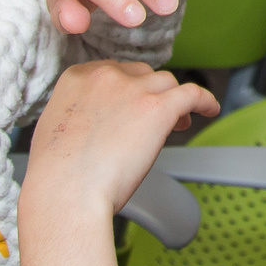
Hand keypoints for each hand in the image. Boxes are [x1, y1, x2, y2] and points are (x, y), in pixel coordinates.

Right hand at [23, 58, 219, 225]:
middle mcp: (105, 75)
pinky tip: (209, 109)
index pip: (114, 72)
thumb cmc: (56, 177)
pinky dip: (204, 100)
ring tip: (179, 123)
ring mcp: (133, 89)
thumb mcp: (57, 129)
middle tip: (154, 120)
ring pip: (166, 83)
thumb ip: (80, 116)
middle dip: (150, 94)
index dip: (128, 90)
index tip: (134, 106)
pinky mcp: (158, 107)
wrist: (66, 193)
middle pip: (142, 74)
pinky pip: (191, 94)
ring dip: (173, 101)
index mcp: (77, 77)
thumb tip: (98, 126)